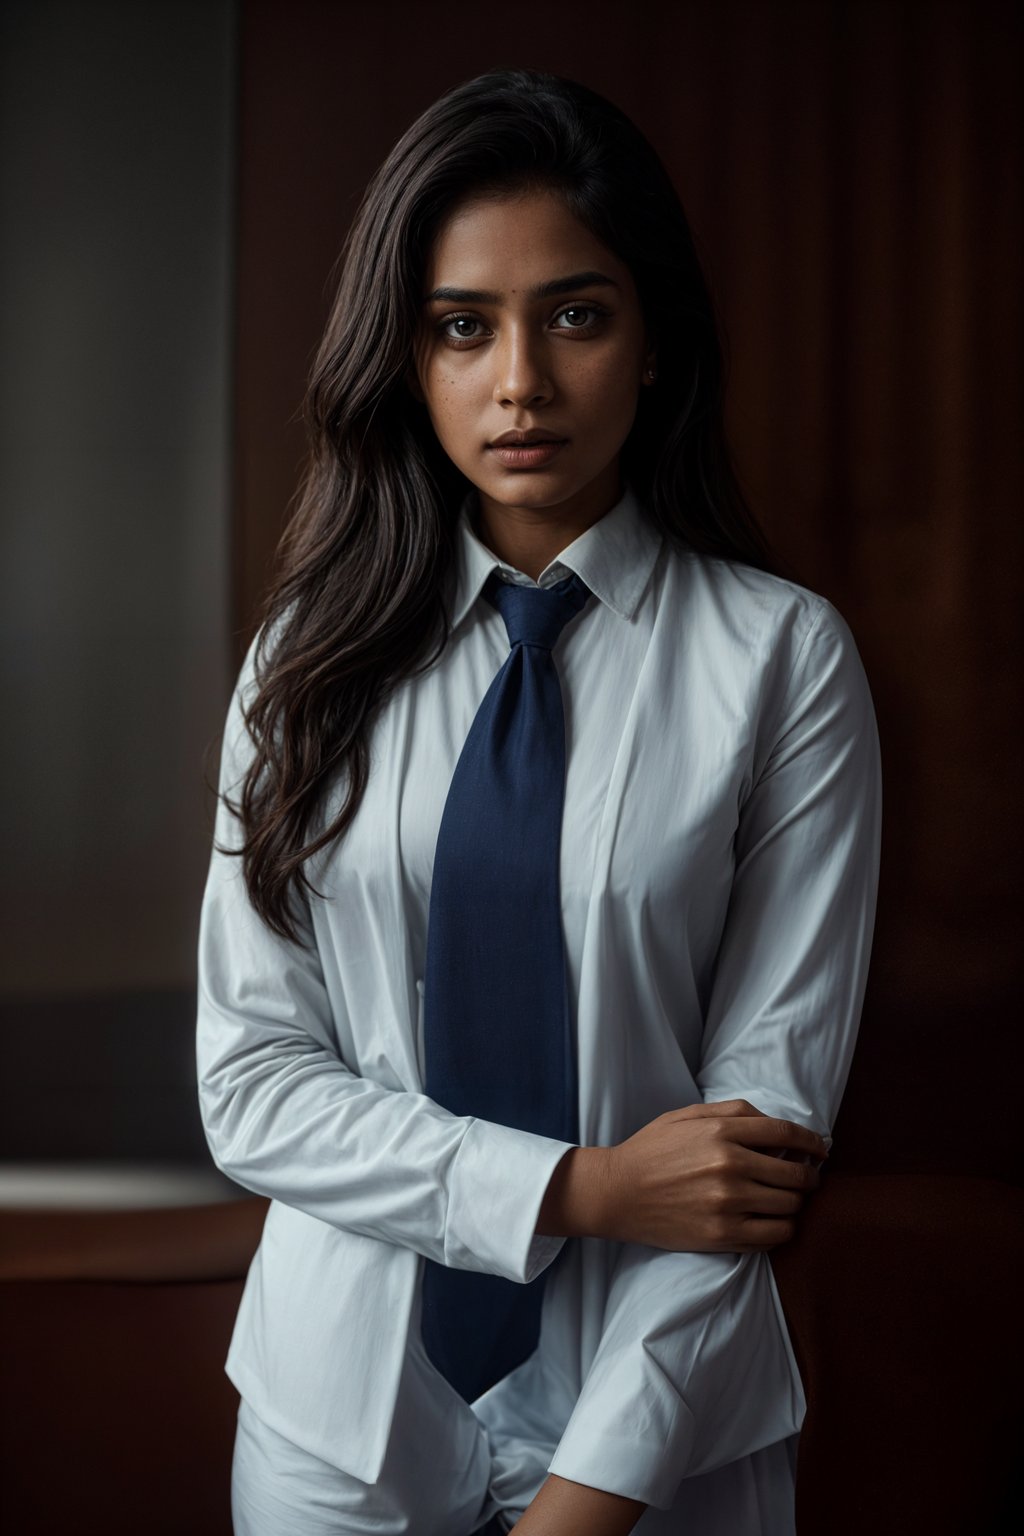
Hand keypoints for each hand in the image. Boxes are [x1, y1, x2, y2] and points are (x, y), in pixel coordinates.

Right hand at [595, 1099, 826, 1252]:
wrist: (617, 1193)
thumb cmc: (652, 1151)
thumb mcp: (687, 1115)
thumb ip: (733, 1112)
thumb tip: (776, 1126)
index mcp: (722, 1132)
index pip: (786, 1133)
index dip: (812, 1141)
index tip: (821, 1149)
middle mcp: (730, 1166)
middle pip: (796, 1173)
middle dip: (809, 1175)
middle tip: (807, 1177)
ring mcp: (728, 1204)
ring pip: (791, 1207)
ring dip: (796, 1203)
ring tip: (787, 1199)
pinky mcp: (723, 1235)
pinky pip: (774, 1236)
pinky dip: (783, 1228)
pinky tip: (772, 1220)